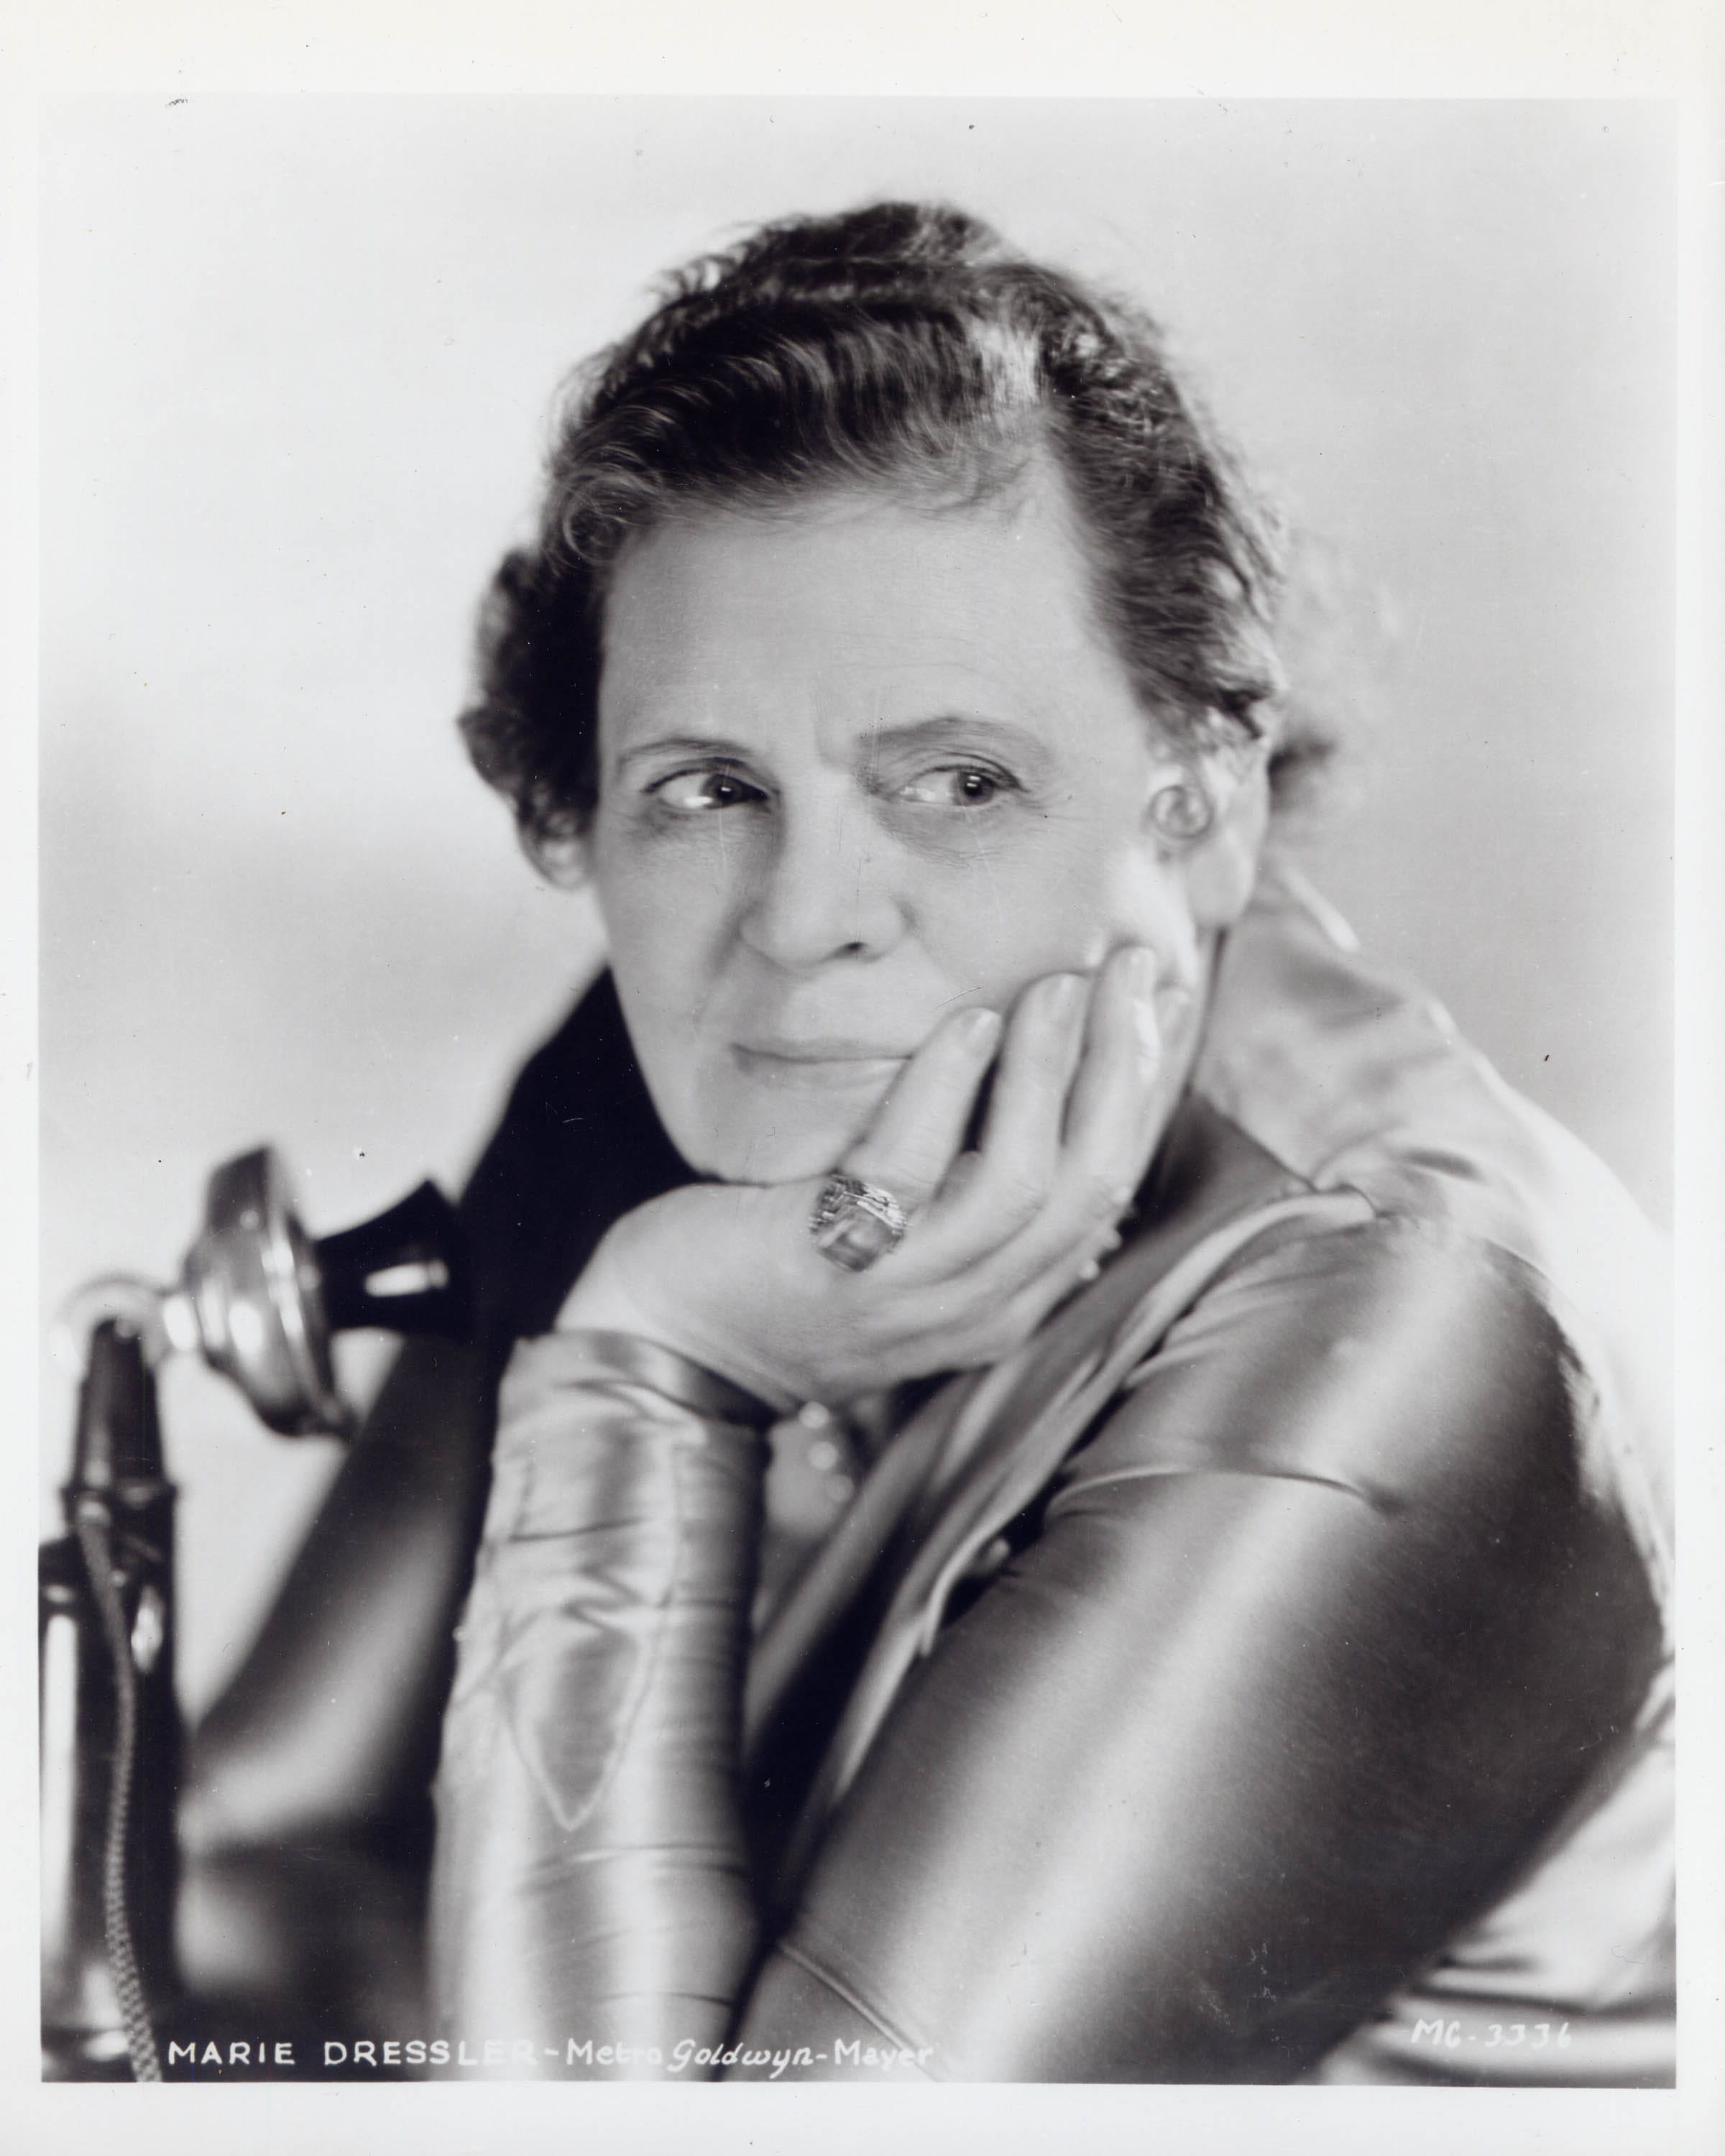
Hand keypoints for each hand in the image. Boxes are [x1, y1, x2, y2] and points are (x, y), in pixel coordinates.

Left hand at [556, 945, 1194, 1410]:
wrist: (673, 1336)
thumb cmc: (787, 1254)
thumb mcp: (907, 1230)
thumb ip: (974, 1175)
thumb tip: (1048, 1065)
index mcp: (1006, 1296)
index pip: (1108, 1185)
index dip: (1147, 1088)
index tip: (1164, 996)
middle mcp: (975, 1306)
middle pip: (1090, 1186)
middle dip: (1126, 1070)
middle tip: (1131, 968)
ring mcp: (907, 1295)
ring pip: (1023, 1186)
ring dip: (1053, 1073)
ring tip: (1062, 983)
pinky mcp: (835, 1263)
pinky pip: (911, 1171)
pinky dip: (947, 1087)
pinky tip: (968, 1020)